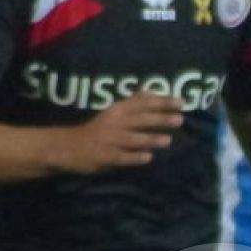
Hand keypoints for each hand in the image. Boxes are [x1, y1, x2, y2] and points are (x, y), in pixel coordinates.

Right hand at [62, 92, 182, 172]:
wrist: (70, 147)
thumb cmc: (98, 130)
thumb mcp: (113, 112)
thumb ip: (132, 103)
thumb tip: (151, 92)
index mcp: (118, 110)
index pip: (143, 103)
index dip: (162, 101)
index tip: (180, 102)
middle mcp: (114, 123)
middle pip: (140, 119)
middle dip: (160, 119)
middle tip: (179, 120)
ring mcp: (110, 140)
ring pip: (132, 139)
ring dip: (150, 139)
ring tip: (167, 141)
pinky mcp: (105, 156)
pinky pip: (122, 157)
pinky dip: (134, 157)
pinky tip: (147, 158)